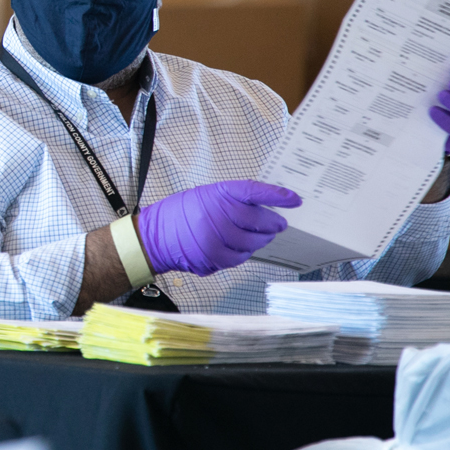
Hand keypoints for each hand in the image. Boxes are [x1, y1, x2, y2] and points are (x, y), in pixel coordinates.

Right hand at [136, 180, 300, 275]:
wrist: (155, 236)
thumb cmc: (182, 213)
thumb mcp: (206, 196)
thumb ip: (233, 201)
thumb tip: (265, 208)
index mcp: (217, 194)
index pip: (254, 191)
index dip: (277, 195)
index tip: (295, 200)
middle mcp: (218, 214)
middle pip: (259, 221)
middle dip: (274, 224)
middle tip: (279, 224)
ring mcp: (216, 237)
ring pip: (253, 242)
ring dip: (261, 240)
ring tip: (260, 237)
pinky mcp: (214, 257)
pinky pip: (240, 258)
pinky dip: (245, 254)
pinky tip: (241, 248)